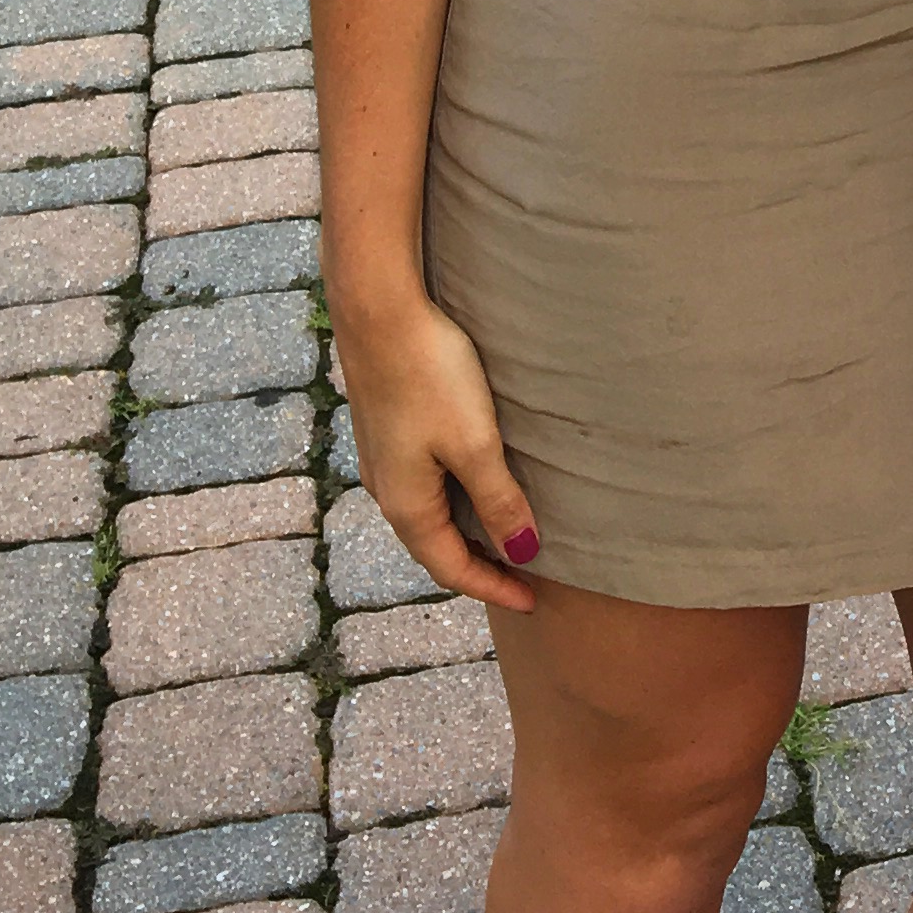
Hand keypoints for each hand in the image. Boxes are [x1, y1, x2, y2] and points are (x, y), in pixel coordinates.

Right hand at [333, 286, 542, 611]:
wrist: (378, 311)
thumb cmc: (430, 374)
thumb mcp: (476, 443)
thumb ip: (499, 501)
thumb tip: (524, 553)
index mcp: (407, 506)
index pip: (452, 569)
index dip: (495, 588)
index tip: (534, 601)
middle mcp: (387, 490)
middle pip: (435, 548)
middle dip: (478, 567)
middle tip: (522, 576)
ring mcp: (382, 459)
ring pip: (427, 516)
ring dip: (464, 532)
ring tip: (503, 535)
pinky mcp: (386, 429)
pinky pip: (422, 485)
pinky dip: (451, 501)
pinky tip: (472, 482)